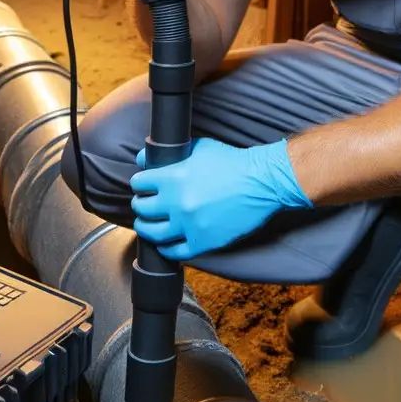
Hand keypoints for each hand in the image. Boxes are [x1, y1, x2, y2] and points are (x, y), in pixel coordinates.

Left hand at [129, 137, 311, 260]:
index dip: (140, 183)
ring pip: (152, 233)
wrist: (261, 182)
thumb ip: (168, 154)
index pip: (139, 183)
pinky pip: (174, 253)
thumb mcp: (198, 148)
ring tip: (149, 224)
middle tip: (145, 204)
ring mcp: (189, 225)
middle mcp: (176, 203)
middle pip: (141, 208)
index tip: (143, 186)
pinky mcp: (203, 242)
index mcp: (173, 177)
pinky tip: (166, 243)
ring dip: (147, 228)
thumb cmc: (232, 162)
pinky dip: (166, 249)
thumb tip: (142, 159)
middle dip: (141, 204)